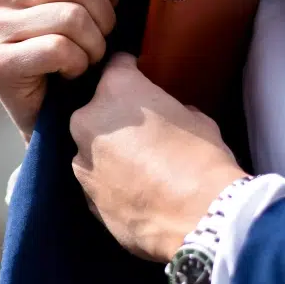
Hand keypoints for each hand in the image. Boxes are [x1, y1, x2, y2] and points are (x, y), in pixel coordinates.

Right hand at [0, 0, 123, 140]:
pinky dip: (77, 66)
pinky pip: (59, 49)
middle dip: (105, 17)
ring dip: (94, 46)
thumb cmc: (80, 44)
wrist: (60, 109)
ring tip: (84, 58)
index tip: (106, 5)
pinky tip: (67, 75)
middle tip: (98, 40)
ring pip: (72, 17)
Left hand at [70, 53, 247, 261]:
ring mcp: (81, 161)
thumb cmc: (202, 159)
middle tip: (144, 132)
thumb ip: (171, 108)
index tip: (140, 79)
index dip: (131, 71)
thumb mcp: (196, 119)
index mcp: (116, 90)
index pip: (116, 65)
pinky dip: (111, 183)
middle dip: (115, 117)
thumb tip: (169, 115)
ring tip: (141, 168)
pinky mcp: (85, 197)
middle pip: (97, 109)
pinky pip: (96, 180)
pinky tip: (137, 193)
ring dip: (109, 152)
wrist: (200, 218)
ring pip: (91, 147)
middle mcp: (88, 120)